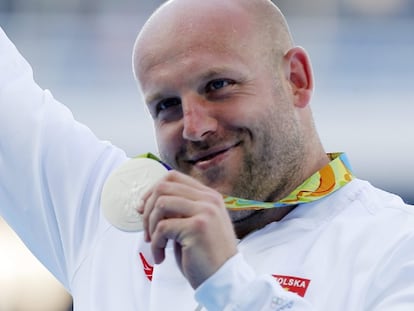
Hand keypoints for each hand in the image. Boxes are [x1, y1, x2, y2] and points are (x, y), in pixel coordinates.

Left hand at [138, 170, 237, 288]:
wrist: (224, 280)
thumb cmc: (206, 257)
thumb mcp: (194, 225)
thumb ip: (178, 210)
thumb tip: (145, 203)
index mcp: (209, 196)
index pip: (173, 177)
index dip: (152, 191)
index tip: (143, 209)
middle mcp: (209, 199)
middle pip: (164, 187)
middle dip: (148, 210)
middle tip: (147, 232)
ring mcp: (205, 211)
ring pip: (161, 204)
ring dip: (150, 226)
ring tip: (155, 244)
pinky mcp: (197, 227)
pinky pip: (163, 227)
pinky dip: (155, 244)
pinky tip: (161, 256)